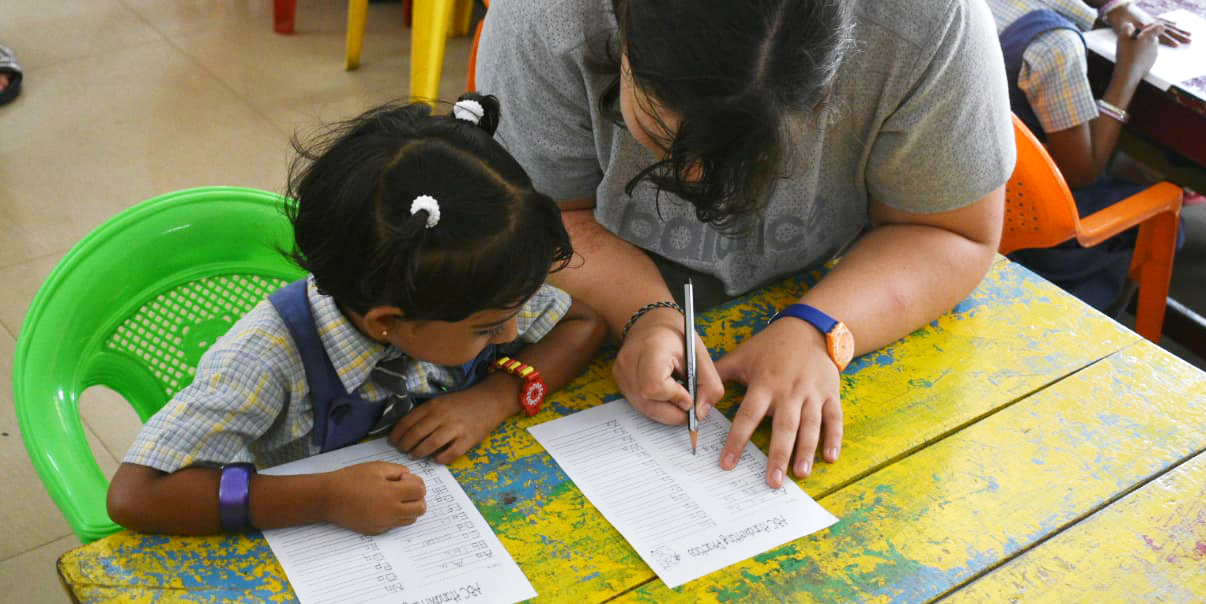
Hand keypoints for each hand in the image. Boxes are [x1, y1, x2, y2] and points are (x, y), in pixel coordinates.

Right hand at [322, 461, 426, 533]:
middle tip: (402, 488)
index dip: (415, 481)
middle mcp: (389, 512)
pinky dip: (396, 515)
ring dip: (409, 507)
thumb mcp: (377, 467)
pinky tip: (383, 505)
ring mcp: (383, 524)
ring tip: (394, 497)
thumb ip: (399, 470)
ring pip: (410, 518)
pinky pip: (396, 524)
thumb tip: (411, 479)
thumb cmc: (351, 479)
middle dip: (416, 496)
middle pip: (420, 508)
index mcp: (391, 494)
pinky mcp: (376, 530)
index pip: (420, 491)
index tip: (401, 478)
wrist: (329, 498)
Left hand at [389, 376, 514, 463]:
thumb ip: (425, 413)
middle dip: (405, 445)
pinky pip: (450, 453)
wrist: (489, 401)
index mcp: (434, 405)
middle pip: (416, 434)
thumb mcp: (441, 401)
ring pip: (431, 444)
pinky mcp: (468, 439)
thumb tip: (406, 430)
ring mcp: (456, 428)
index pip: (408, 421)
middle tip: (402, 450)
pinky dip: (440, 458)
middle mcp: (443, 416)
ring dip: (419, 452)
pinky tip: (435, 459)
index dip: (397, 434)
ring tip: (414, 455)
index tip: (393, 441)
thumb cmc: (462, 402)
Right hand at [613, 307, 723, 424]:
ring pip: (644, 409)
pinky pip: (639, 405)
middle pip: (648, 403)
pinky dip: (657, 406)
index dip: (675, 397)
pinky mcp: (619, 380)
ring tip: (678, 396)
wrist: (650, 321)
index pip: (654, 386)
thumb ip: (708, 384)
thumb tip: (700, 413)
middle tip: (689, 405)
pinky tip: (666, 393)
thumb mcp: (700, 355)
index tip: (689, 396)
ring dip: (667, 411)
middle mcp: (629, 361)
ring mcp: (621, 372)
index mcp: (651, 348)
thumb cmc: (675, 335)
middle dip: (674, 412)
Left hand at [714, 318, 841, 488]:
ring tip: (799, 474)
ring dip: (805, 451)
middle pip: (783, 427)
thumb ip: (719, 373)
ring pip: (810, 426)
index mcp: (765, 383)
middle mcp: (789, 391)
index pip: (748, 416)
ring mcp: (812, 393)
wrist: (810, 328)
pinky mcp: (830, 394)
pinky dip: (834, 438)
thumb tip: (695, 392)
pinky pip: (834, 418)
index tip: (727, 463)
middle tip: (772, 481)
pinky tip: (829, 457)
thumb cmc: (772, 344)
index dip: (737, 440)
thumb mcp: (743, 354)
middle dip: (777, 455)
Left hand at [1109, 5, 1189, 46]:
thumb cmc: (1121, 23)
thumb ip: (1136, 32)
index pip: (1161, 34)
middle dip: (1179, 35)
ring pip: (1168, 25)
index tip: (1177, 45)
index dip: (1169, 40)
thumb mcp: (1126, 29)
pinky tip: (1175, 24)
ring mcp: (1151, 19)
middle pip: (1168, 30)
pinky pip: (1162, 20)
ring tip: (1188, 34)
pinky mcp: (1149, 18)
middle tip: (1189, 39)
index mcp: (1147, 26)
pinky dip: (1169, 22)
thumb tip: (1144, 29)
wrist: (1118, 11)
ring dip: (1178, 30)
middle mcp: (1152, 22)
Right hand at [1115, 21, 1163, 80]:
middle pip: (1153, 36)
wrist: (1129, 74)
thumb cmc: (1126, 55)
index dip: (1153, 26)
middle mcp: (1155, 44)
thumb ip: (1127, 28)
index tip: (1144, 29)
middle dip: (1144, 37)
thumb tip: (1130, 25)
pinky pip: (1148, 55)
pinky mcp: (1151, 62)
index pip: (1159, 26)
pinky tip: (1132, 58)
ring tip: (1131, 51)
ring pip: (1150, 46)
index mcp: (1150, 36)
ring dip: (1143, 46)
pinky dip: (1142, 55)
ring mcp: (1154, 54)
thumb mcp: (1122, 38)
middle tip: (1132, 41)